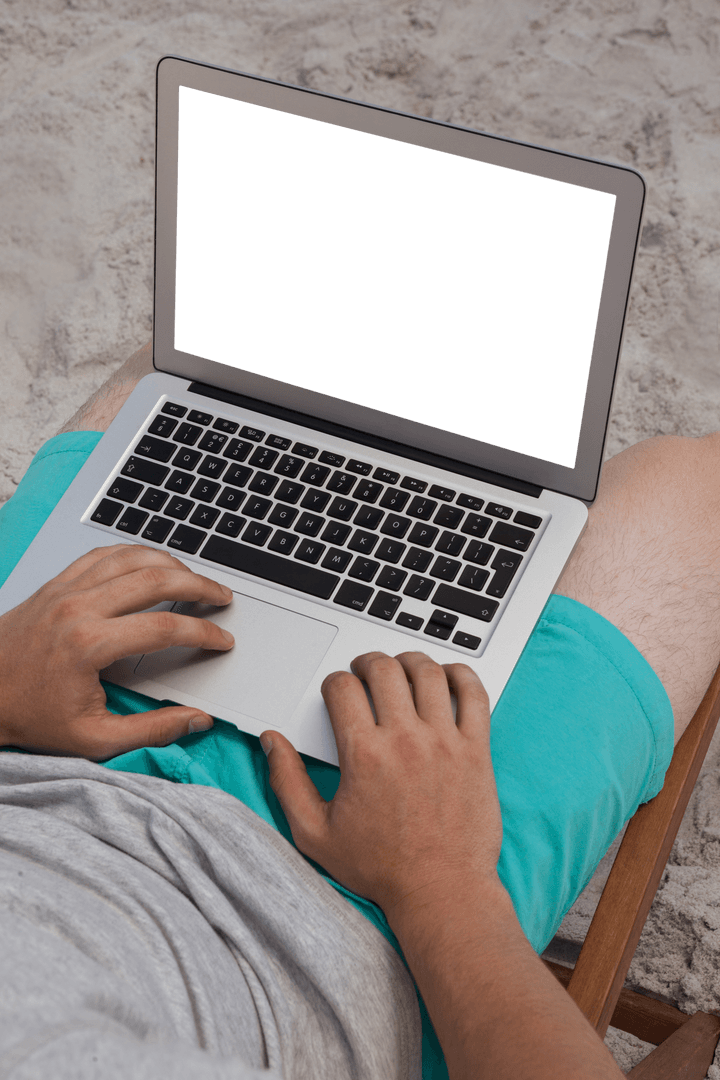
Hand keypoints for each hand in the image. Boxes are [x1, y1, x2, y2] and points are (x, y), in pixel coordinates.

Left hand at [0, 544, 233, 758]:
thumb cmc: (31, 716)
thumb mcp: (95, 739)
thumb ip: (153, 730)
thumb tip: (197, 720)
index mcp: (89, 645)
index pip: (165, 628)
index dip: (203, 633)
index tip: (221, 640)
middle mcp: (78, 609)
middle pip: (156, 580)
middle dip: (199, 585)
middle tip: (222, 597)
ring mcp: (65, 590)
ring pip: (132, 558)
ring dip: (171, 563)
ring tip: (195, 578)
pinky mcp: (56, 584)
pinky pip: (103, 554)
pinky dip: (135, 553)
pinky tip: (152, 563)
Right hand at [261, 650, 501, 918]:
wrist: (441, 891)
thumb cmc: (381, 868)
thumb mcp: (315, 833)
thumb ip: (287, 782)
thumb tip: (272, 743)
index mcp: (364, 755)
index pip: (343, 687)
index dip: (334, 682)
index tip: (337, 692)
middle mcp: (405, 740)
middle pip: (384, 669)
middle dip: (367, 662)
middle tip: (364, 673)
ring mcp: (445, 742)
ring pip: (428, 672)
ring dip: (409, 661)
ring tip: (402, 670)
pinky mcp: (476, 750)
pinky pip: (474, 694)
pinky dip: (460, 676)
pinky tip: (446, 678)